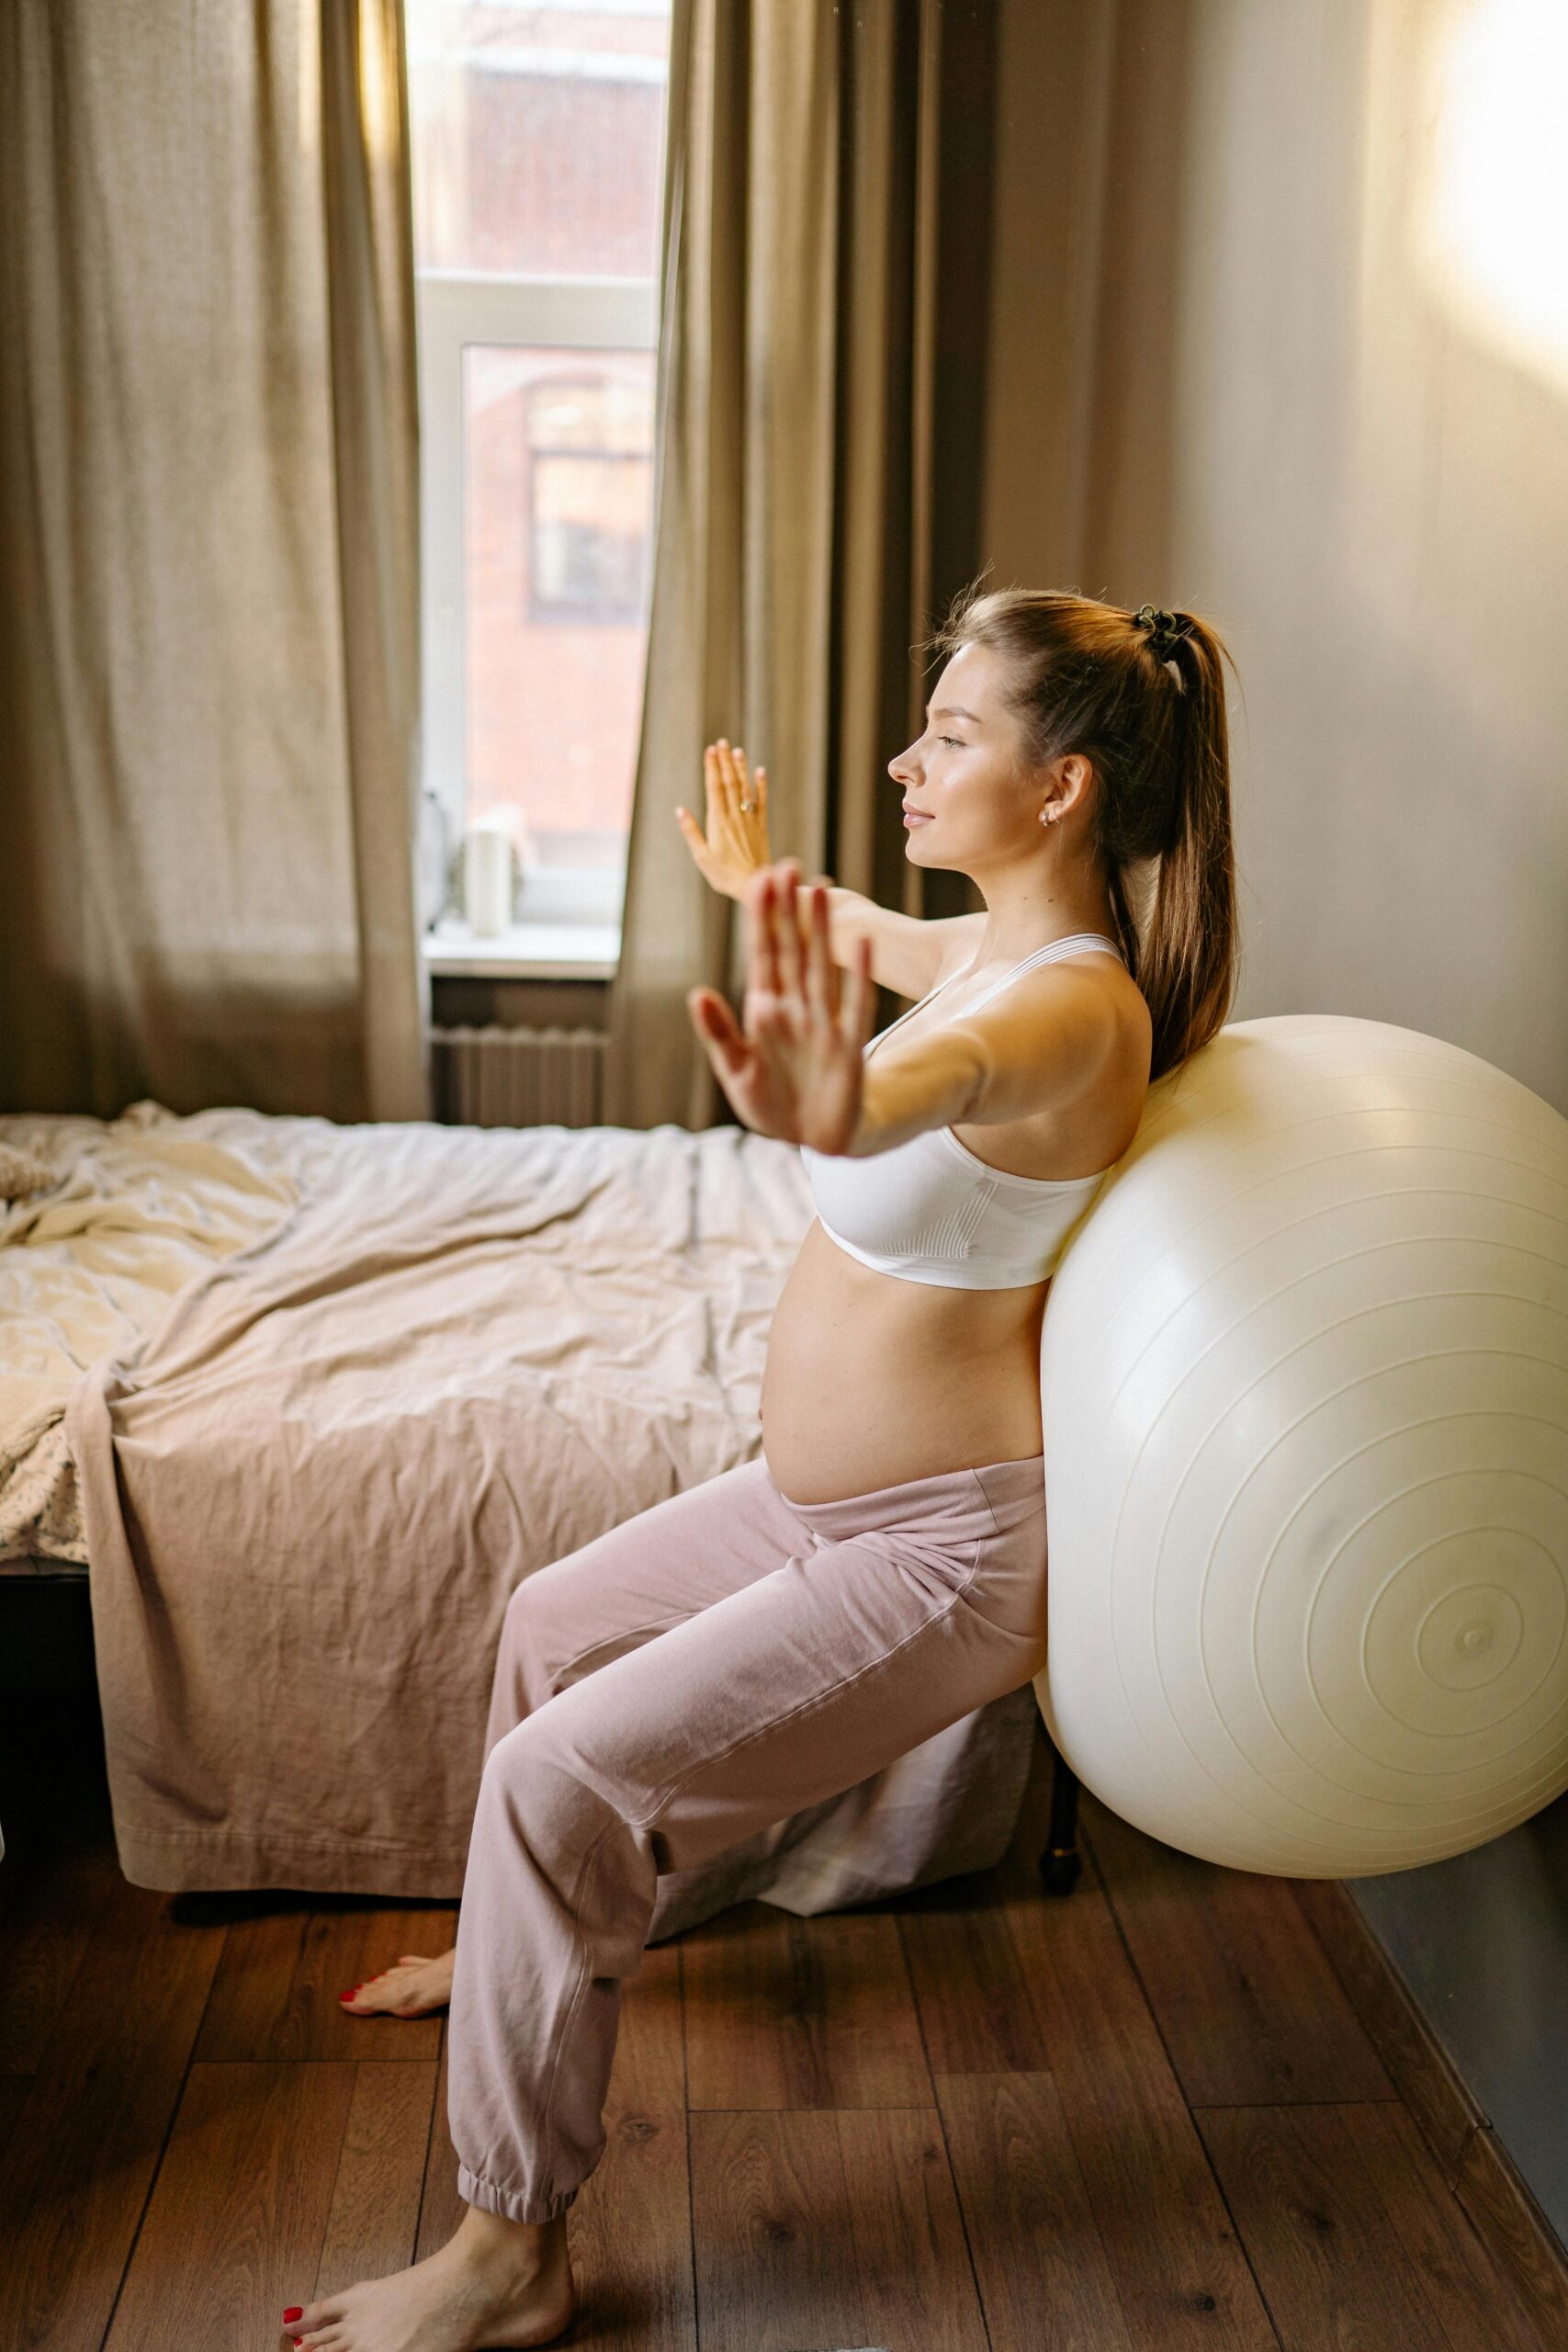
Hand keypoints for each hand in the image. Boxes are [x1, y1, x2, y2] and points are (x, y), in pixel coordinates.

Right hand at [675, 740, 771, 899]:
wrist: (754, 885)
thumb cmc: (724, 875)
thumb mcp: (701, 856)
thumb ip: (691, 832)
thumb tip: (680, 810)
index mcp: (718, 822)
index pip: (714, 788)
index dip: (712, 768)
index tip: (710, 750)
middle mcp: (734, 816)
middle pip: (729, 783)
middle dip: (724, 761)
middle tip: (721, 742)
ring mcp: (749, 820)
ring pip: (744, 788)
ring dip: (740, 768)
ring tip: (736, 750)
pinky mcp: (761, 827)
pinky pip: (761, 802)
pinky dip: (761, 786)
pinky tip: (760, 771)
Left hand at [687, 861, 874, 1149]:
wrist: (813, 1138)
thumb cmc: (773, 1103)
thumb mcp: (736, 1070)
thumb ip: (719, 1032)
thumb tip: (697, 994)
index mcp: (765, 1010)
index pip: (762, 955)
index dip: (761, 920)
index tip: (759, 881)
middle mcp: (795, 1008)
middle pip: (791, 951)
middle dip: (787, 911)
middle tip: (786, 867)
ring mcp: (823, 1024)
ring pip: (821, 968)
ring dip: (820, 932)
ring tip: (819, 891)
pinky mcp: (847, 1047)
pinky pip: (854, 1007)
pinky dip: (857, 978)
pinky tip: (862, 946)